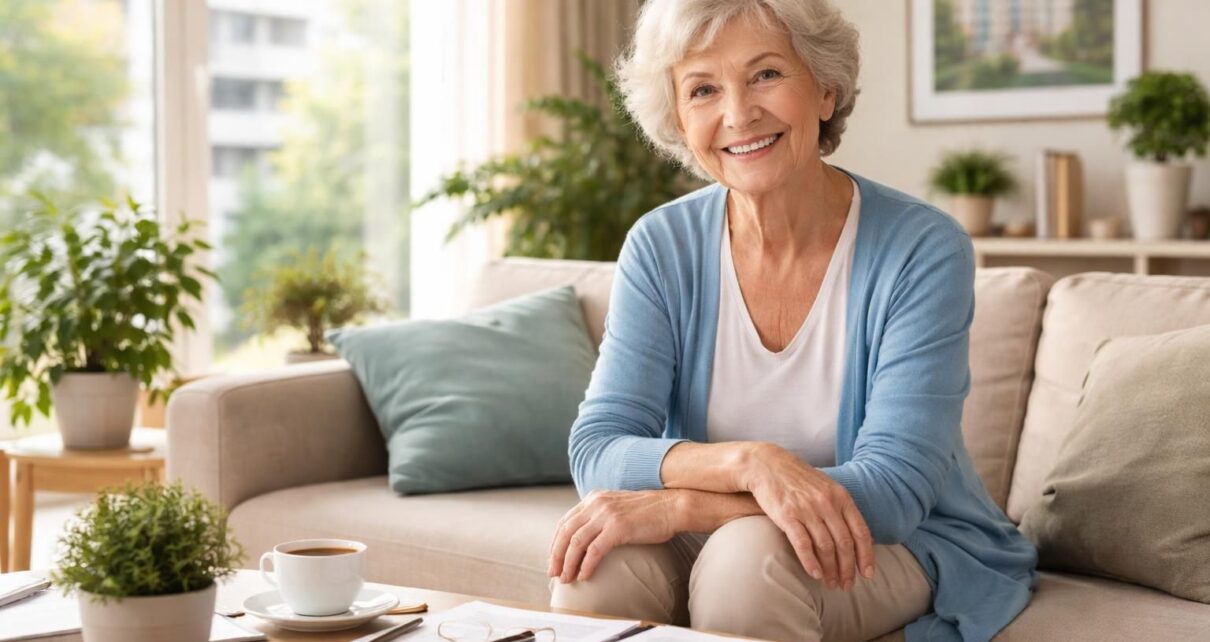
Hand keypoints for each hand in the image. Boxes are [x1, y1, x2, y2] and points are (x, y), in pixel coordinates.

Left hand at [548, 490, 680, 582]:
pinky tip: (584, 576)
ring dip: (568, 564)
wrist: (672, 507)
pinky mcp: (618, 527)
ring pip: (576, 542)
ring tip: (567, 579)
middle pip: (565, 532)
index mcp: (593, 499)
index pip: (565, 522)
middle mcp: (596, 504)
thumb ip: (600, 517)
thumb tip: (586, 539)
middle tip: (554, 574)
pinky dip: (586, 565)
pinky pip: (594, 550)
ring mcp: (606, 515)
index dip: (556, 543)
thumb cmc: (648, 513)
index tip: (554, 560)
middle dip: (556, 556)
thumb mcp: (617, 508)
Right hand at [741, 443, 875, 590]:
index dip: (866, 556)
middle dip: (848, 568)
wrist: (767, 465)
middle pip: (844, 543)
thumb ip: (841, 507)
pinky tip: (815, 574)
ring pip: (825, 547)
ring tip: (831, 584)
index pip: (860, 532)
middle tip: (847, 585)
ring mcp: (807, 509)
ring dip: (831, 570)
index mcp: (841, 496)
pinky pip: (803, 544)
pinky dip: (810, 562)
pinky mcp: (787, 515)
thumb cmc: (798, 478)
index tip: (867, 574)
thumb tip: (855, 535)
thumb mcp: (826, 486)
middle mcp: (827, 503)